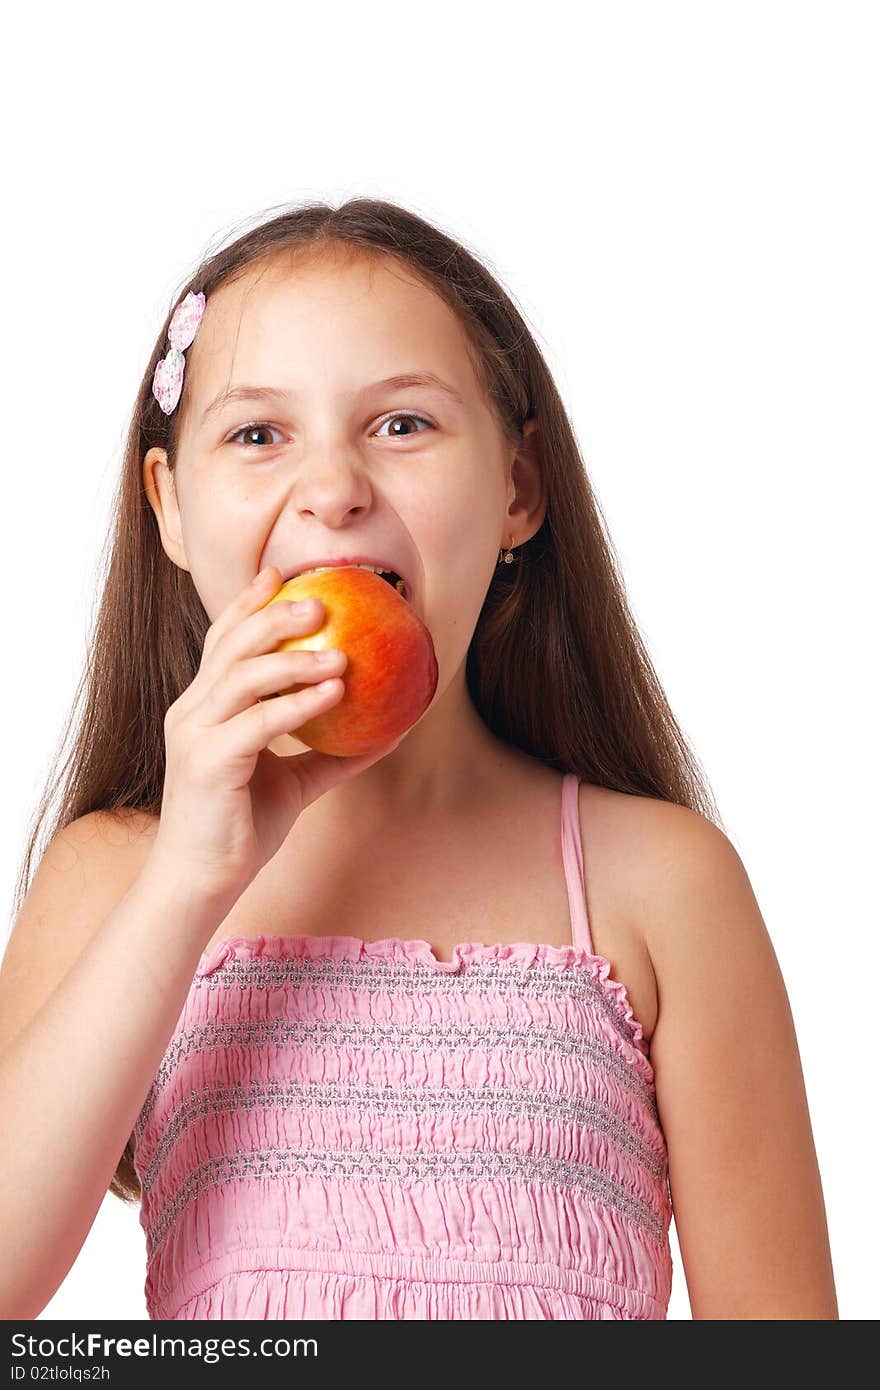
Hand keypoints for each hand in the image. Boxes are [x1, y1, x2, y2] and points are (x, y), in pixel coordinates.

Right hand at [149, 566, 401, 902]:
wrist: (201, 882)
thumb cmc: (241, 829)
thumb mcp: (294, 783)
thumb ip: (332, 753)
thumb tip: (389, 733)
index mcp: (203, 708)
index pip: (222, 641)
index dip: (248, 604)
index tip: (280, 574)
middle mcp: (192, 711)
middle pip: (231, 644)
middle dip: (274, 614)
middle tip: (321, 602)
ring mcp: (195, 734)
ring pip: (242, 676)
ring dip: (295, 659)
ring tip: (341, 654)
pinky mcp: (207, 762)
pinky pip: (258, 722)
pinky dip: (297, 704)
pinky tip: (333, 694)